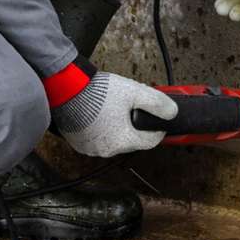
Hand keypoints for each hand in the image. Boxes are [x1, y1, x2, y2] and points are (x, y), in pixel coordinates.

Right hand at [53, 72, 177, 157]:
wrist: (68, 89)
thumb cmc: (98, 92)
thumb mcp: (135, 92)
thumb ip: (157, 102)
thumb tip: (172, 112)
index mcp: (123, 141)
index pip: (150, 142)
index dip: (157, 130)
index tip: (158, 122)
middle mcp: (106, 149)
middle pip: (131, 141)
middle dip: (136, 126)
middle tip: (133, 109)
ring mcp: (90, 148)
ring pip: (113, 140)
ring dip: (118, 128)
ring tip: (115, 109)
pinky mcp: (78, 143)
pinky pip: (96, 139)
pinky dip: (101, 130)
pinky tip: (100, 114)